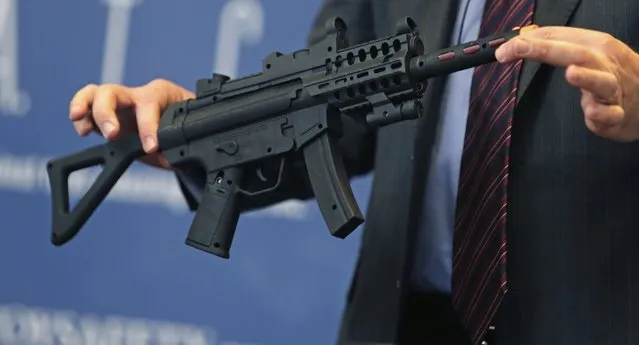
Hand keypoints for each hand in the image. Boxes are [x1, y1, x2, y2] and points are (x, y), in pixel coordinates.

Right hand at [69, 78, 194, 168]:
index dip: (148, 125)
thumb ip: (178, 143)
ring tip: (82, 125)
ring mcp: (120, 105)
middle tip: (112, 134)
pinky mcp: (109, 118)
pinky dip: (81, 119)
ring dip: (84, 106)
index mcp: (160, 93)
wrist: (183, 128)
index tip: (151, 147)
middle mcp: (136, 95)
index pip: (148, 103)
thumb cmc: (186, 124)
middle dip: (107, 112)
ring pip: (94, 94)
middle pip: (112, 91)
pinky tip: (83, 131)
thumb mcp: (187, 131)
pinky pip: (88, 110)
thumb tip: (169, 157)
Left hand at [495, 26, 638, 141]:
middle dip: (545, 49)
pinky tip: (592, 113)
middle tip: (518, 48)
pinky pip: (611, 114)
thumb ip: (554, 45)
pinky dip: (603, 113)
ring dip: (587, 78)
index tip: (501, 51)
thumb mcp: (586, 53)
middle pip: (576, 53)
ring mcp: (613, 90)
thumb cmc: (610, 75)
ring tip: (571, 73)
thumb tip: (520, 38)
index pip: (559, 36)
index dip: (528, 41)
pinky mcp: (618, 114)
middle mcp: (605, 64)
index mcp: (594, 45)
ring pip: (602, 82)